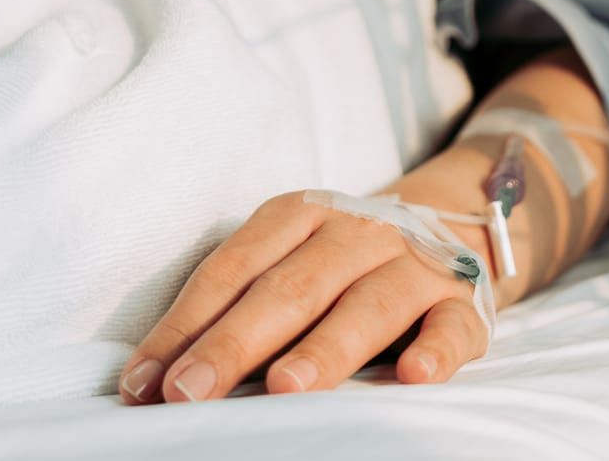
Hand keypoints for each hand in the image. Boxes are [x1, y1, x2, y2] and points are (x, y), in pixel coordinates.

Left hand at [119, 191, 489, 403]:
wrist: (450, 225)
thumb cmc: (343, 263)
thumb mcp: (289, 260)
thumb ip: (234, 308)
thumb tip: (154, 380)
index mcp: (302, 215)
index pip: (234, 269)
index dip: (186, 324)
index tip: (145, 382)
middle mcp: (359, 232)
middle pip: (292, 288)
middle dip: (235, 343)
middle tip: (191, 393)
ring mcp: (415, 266)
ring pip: (369, 307)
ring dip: (326, 348)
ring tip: (286, 387)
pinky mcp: (463, 303)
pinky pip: (451, 326)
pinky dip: (437, 350)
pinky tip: (414, 375)